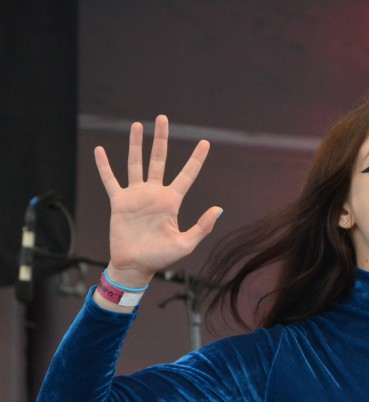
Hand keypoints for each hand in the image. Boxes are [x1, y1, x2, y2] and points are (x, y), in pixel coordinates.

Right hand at [94, 114, 220, 286]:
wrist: (135, 266)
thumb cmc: (161, 257)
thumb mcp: (186, 243)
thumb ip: (202, 226)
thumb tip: (218, 209)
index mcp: (172, 201)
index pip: (187, 175)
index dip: (196, 159)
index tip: (205, 142)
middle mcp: (155, 194)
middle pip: (159, 160)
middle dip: (161, 139)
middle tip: (162, 118)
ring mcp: (136, 196)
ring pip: (136, 164)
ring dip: (136, 145)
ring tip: (137, 125)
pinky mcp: (119, 202)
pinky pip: (111, 180)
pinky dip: (104, 166)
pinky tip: (100, 150)